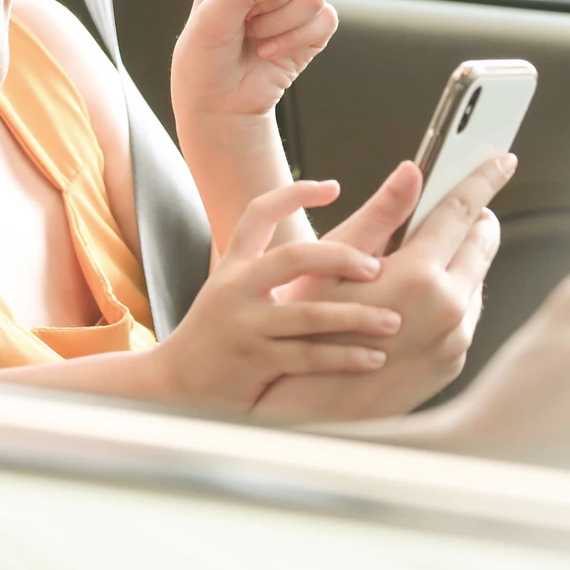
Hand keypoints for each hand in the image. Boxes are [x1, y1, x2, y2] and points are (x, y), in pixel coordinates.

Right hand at [151, 180, 402, 411]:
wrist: (175, 383)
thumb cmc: (216, 336)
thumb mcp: (231, 292)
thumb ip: (267, 272)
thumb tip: (321, 255)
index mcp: (234, 266)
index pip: (259, 214)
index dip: (294, 194)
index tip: (332, 186)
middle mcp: (236, 288)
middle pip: (293, 257)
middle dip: (341, 258)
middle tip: (377, 267)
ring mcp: (244, 324)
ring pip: (309, 315)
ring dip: (357, 317)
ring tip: (393, 320)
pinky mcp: (253, 361)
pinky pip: (308, 357)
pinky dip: (345, 357)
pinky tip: (374, 359)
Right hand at [253, 154, 512, 421]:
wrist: (317, 405)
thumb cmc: (313, 329)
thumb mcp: (337, 262)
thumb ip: (383, 213)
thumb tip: (412, 173)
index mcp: (419, 277)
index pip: (461, 211)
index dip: (482, 178)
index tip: (500, 160)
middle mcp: (448, 308)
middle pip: (482, 244)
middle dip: (475, 219)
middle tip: (456, 207)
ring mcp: (456, 339)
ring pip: (477, 279)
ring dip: (461, 260)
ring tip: (423, 257)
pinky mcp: (455, 361)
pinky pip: (467, 313)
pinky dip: (453, 294)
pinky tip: (419, 296)